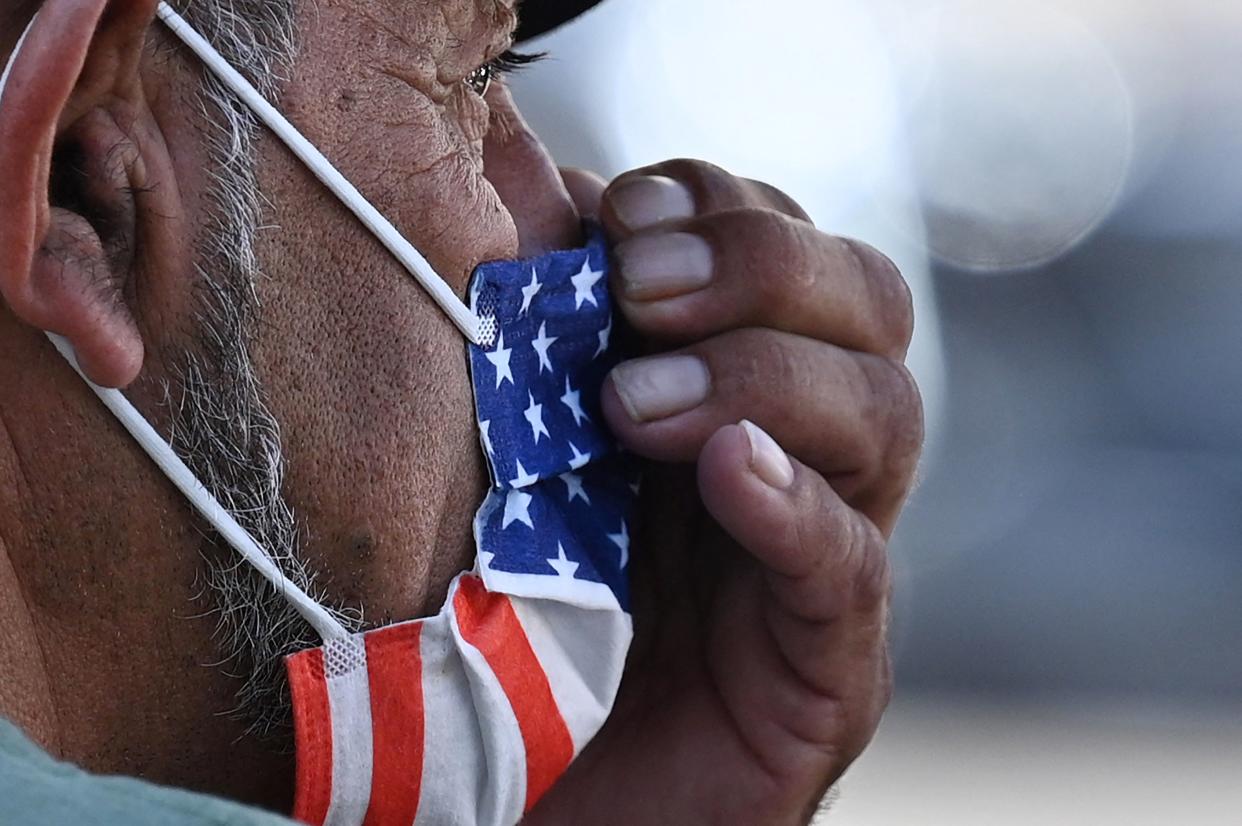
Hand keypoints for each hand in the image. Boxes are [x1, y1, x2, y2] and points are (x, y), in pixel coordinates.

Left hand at [528, 161, 922, 823]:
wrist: (531, 793)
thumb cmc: (514, 606)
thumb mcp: (522, 435)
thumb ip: (545, 322)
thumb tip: (530, 183)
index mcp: (731, 379)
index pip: (786, 244)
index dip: (719, 206)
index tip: (623, 216)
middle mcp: (798, 449)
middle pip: (866, 305)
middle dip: (761, 268)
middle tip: (641, 289)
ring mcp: (823, 553)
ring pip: (881, 416)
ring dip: (763, 379)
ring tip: (637, 407)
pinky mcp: (828, 665)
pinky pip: (849, 569)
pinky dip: (796, 507)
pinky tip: (731, 470)